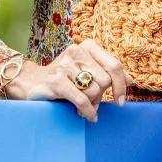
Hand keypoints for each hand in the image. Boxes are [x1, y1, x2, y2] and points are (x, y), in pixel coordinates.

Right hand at [4, 39, 127, 120]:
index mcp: (88, 46)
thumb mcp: (87, 72)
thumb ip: (108, 73)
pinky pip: (81, 100)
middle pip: (105, 80)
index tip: (122, 101)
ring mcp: (65, 65)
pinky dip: (87, 111)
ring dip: (92, 104)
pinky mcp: (56, 81)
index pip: (114, 65)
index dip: (121, 85)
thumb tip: (131, 80)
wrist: (30, 82)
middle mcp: (76, 51)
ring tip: (84, 107)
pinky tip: (87, 116)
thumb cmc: (64, 78)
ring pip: (94, 90)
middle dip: (101, 96)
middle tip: (93, 103)